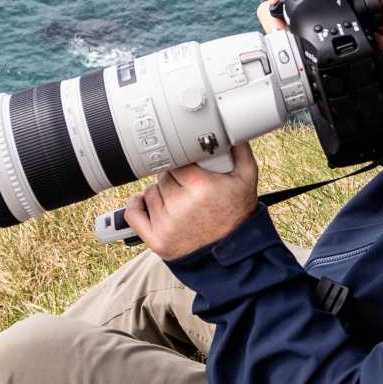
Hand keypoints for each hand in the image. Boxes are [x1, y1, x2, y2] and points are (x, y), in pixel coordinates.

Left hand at [122, 142, 259, 260]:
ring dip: (161, 193)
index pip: (177, 160)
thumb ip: (239, 149)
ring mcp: (166, 225)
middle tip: (189, 188)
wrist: (234, 255)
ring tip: (180, 202)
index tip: (191, 169)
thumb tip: (229, 128)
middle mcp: (181, 205)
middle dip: (174, 179)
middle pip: (163, 177)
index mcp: (201, 187)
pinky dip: (136, 206)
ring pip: (150, 192)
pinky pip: (134, 214)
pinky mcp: (157, 241)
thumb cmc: (239, 215)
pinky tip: (147, 204)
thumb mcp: (248, 179)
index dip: (184, 163)